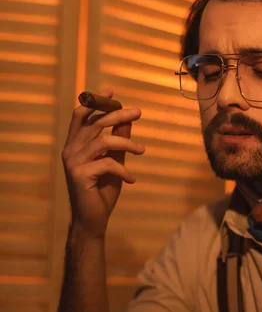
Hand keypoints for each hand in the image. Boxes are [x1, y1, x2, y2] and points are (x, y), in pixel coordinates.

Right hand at [62, 88, 143, 237]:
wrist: (92, 220)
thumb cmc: (101, 191)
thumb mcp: (113, 162)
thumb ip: (117, 142)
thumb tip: (127, 121)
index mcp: (75, 145)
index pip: (81, 116)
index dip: (95, 102)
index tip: (112, 92)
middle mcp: (70, 150)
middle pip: (95, 123)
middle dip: (118, 114)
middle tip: (138, 112)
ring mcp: (73, 162)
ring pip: (103, 141)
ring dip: (126, 143)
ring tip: (142, 150)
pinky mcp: (80, 175)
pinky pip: (107, 164)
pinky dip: (123, 171)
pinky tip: (131, 180)